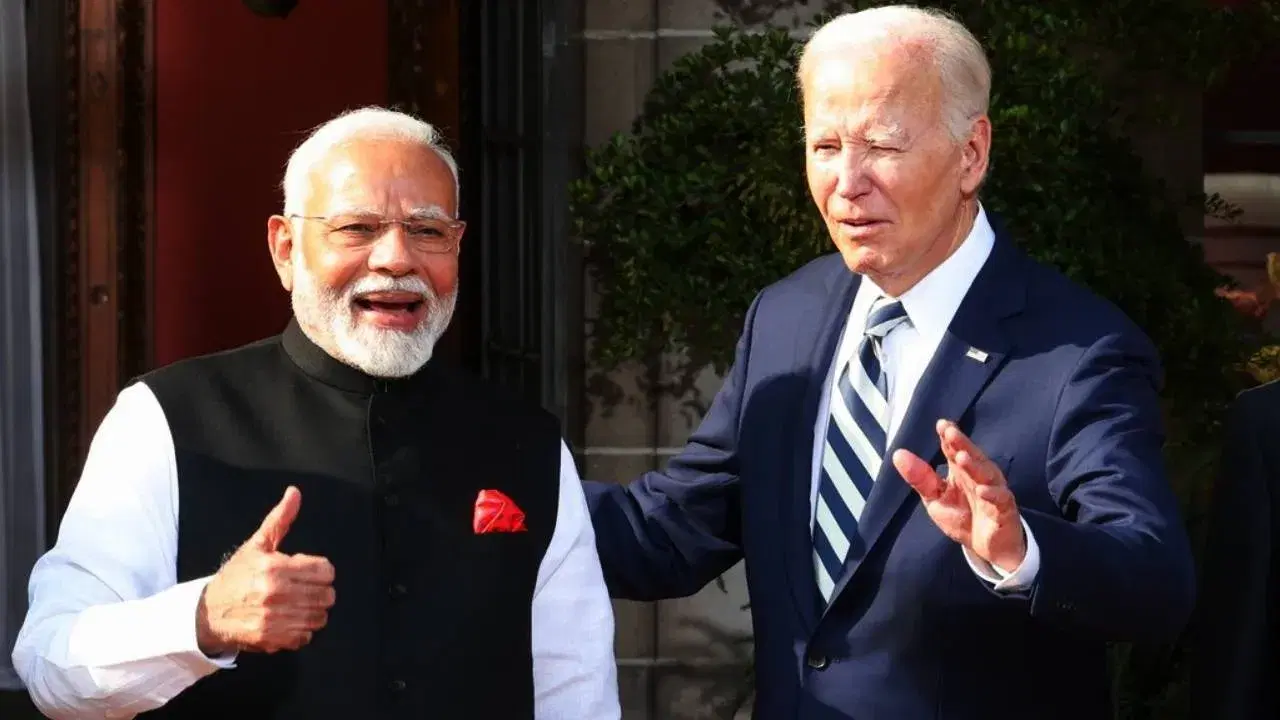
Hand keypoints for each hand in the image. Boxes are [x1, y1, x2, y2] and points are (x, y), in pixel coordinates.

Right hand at [195, 486, 334, 655]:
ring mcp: (274, 619)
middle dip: (319, 590)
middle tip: (304, 588)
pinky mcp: (272, 640)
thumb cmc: (237, 575)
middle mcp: (276, 594)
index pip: (325, 571)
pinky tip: (289, 620)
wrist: (209, 611)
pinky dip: (302, 630)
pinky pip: (306, 637)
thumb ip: (280, 519)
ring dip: (313, 611)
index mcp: (275, 567)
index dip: (320, 570)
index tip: (308, 571)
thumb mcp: (258, 545)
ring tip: (298, 604)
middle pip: (326, 595)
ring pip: (319, 617)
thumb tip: (294, 492)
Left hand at [892, 420, 1025, 572]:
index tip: (941, 424)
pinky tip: (983, 490)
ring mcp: (993, 491)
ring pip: (986, 474)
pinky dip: (993, 494)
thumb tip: (898, 454)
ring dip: (974, 466)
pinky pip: (1000, 500)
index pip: (954, 449)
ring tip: (961, 457)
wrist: (986, 547)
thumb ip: (920, 478)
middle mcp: (979, 476)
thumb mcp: (936, 498)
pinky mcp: (1003, 510)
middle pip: (972, 456)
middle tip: (950, 432)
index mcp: (961, 471)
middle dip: (962, 443)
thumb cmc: (962, 517)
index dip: (948, 436)